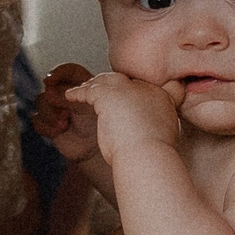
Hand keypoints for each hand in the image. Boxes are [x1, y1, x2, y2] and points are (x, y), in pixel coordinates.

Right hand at [33, 63, 100, 165]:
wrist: (99, 147)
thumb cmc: (103, 125)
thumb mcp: (92, 105)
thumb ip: (73, 95)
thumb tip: (48, 92)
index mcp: (82, 86)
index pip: (68, 71)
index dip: (58, 72)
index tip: (50, 80)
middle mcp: (68, 95)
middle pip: (49, 87)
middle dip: (54, 100)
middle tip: (65, 113)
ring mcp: (57, 109)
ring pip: (40, 102)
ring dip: (50, 114)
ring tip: (63, 124)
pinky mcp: (50, 125)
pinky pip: (37, 120)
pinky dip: (46, 126)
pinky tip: (58, 131)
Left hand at [68, 70, 185, 161]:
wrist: (146, 155)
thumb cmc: (151, 154)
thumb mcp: (164, 136)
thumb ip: (154, 126)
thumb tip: (142, 130)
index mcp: (161, 97)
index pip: (142, 87)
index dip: (130, 92)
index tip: (122, 100)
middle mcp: (145, 88)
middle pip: (124, 79)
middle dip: (111, 83)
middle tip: (100, 90)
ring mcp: (126, 90)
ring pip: (105, 81)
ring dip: (93, 85)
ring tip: (84, 89)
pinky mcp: (108, 95)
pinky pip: (88, 90)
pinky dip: (78, 92)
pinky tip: (70, 96)